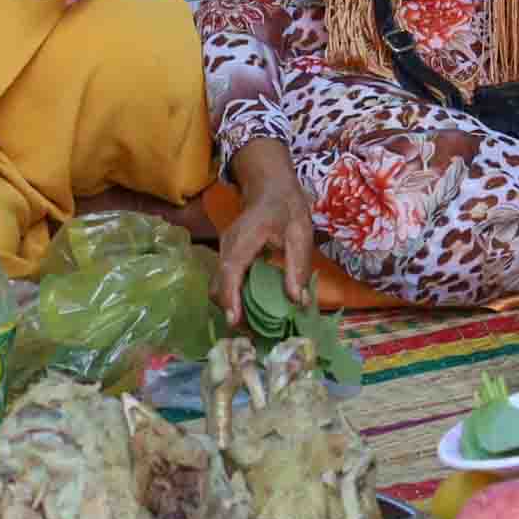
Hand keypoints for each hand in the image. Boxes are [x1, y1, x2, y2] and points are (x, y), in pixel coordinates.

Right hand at [214, 143, 317, 325]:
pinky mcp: (228, 256)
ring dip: (231, 306)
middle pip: (218, 285)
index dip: (231, 298)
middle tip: (251, 332)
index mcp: (245, 238)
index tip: (235, 321)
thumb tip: (298, 301)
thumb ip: (298, 266)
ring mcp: (225, 252)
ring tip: (253, 326)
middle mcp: (228, 247)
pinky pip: (225, 281)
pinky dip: (233, 297)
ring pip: (218, 285)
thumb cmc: (287, 206)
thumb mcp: (300, 233)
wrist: (270, 186)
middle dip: (230, 310)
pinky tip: (251, 309)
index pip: (230, 272)